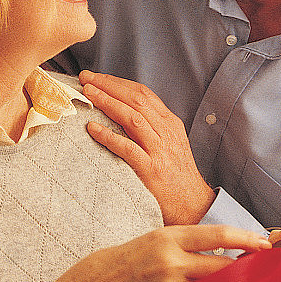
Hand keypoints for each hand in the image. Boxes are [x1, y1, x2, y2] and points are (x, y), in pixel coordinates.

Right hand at [5, 224, 269, 281]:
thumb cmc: (128, 262)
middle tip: (266, 267)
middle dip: (246, 267)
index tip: (264, 242)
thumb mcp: (155, 242)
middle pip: (222, 263)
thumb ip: (185, 245)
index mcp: (168, 236)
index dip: (244, 238)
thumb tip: (221, 248)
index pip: (215, 234)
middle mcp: (171, 258)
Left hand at [79, 70, 214, 225]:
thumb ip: (152, 125)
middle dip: (109, 85)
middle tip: (87, 78)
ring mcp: (159, 150)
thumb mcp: (170, 141)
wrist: (193, 204)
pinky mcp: (151, 169)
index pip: (142, 93)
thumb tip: (123, 108)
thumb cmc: (177, 174)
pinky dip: (109, 136)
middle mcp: (165, 132)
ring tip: (88, 94)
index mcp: (169, 122)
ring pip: (132, 118)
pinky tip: (93, 128)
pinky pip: (127, 149)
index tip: (98, 77)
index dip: (118, 82)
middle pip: (135, 100)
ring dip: (108, 102)